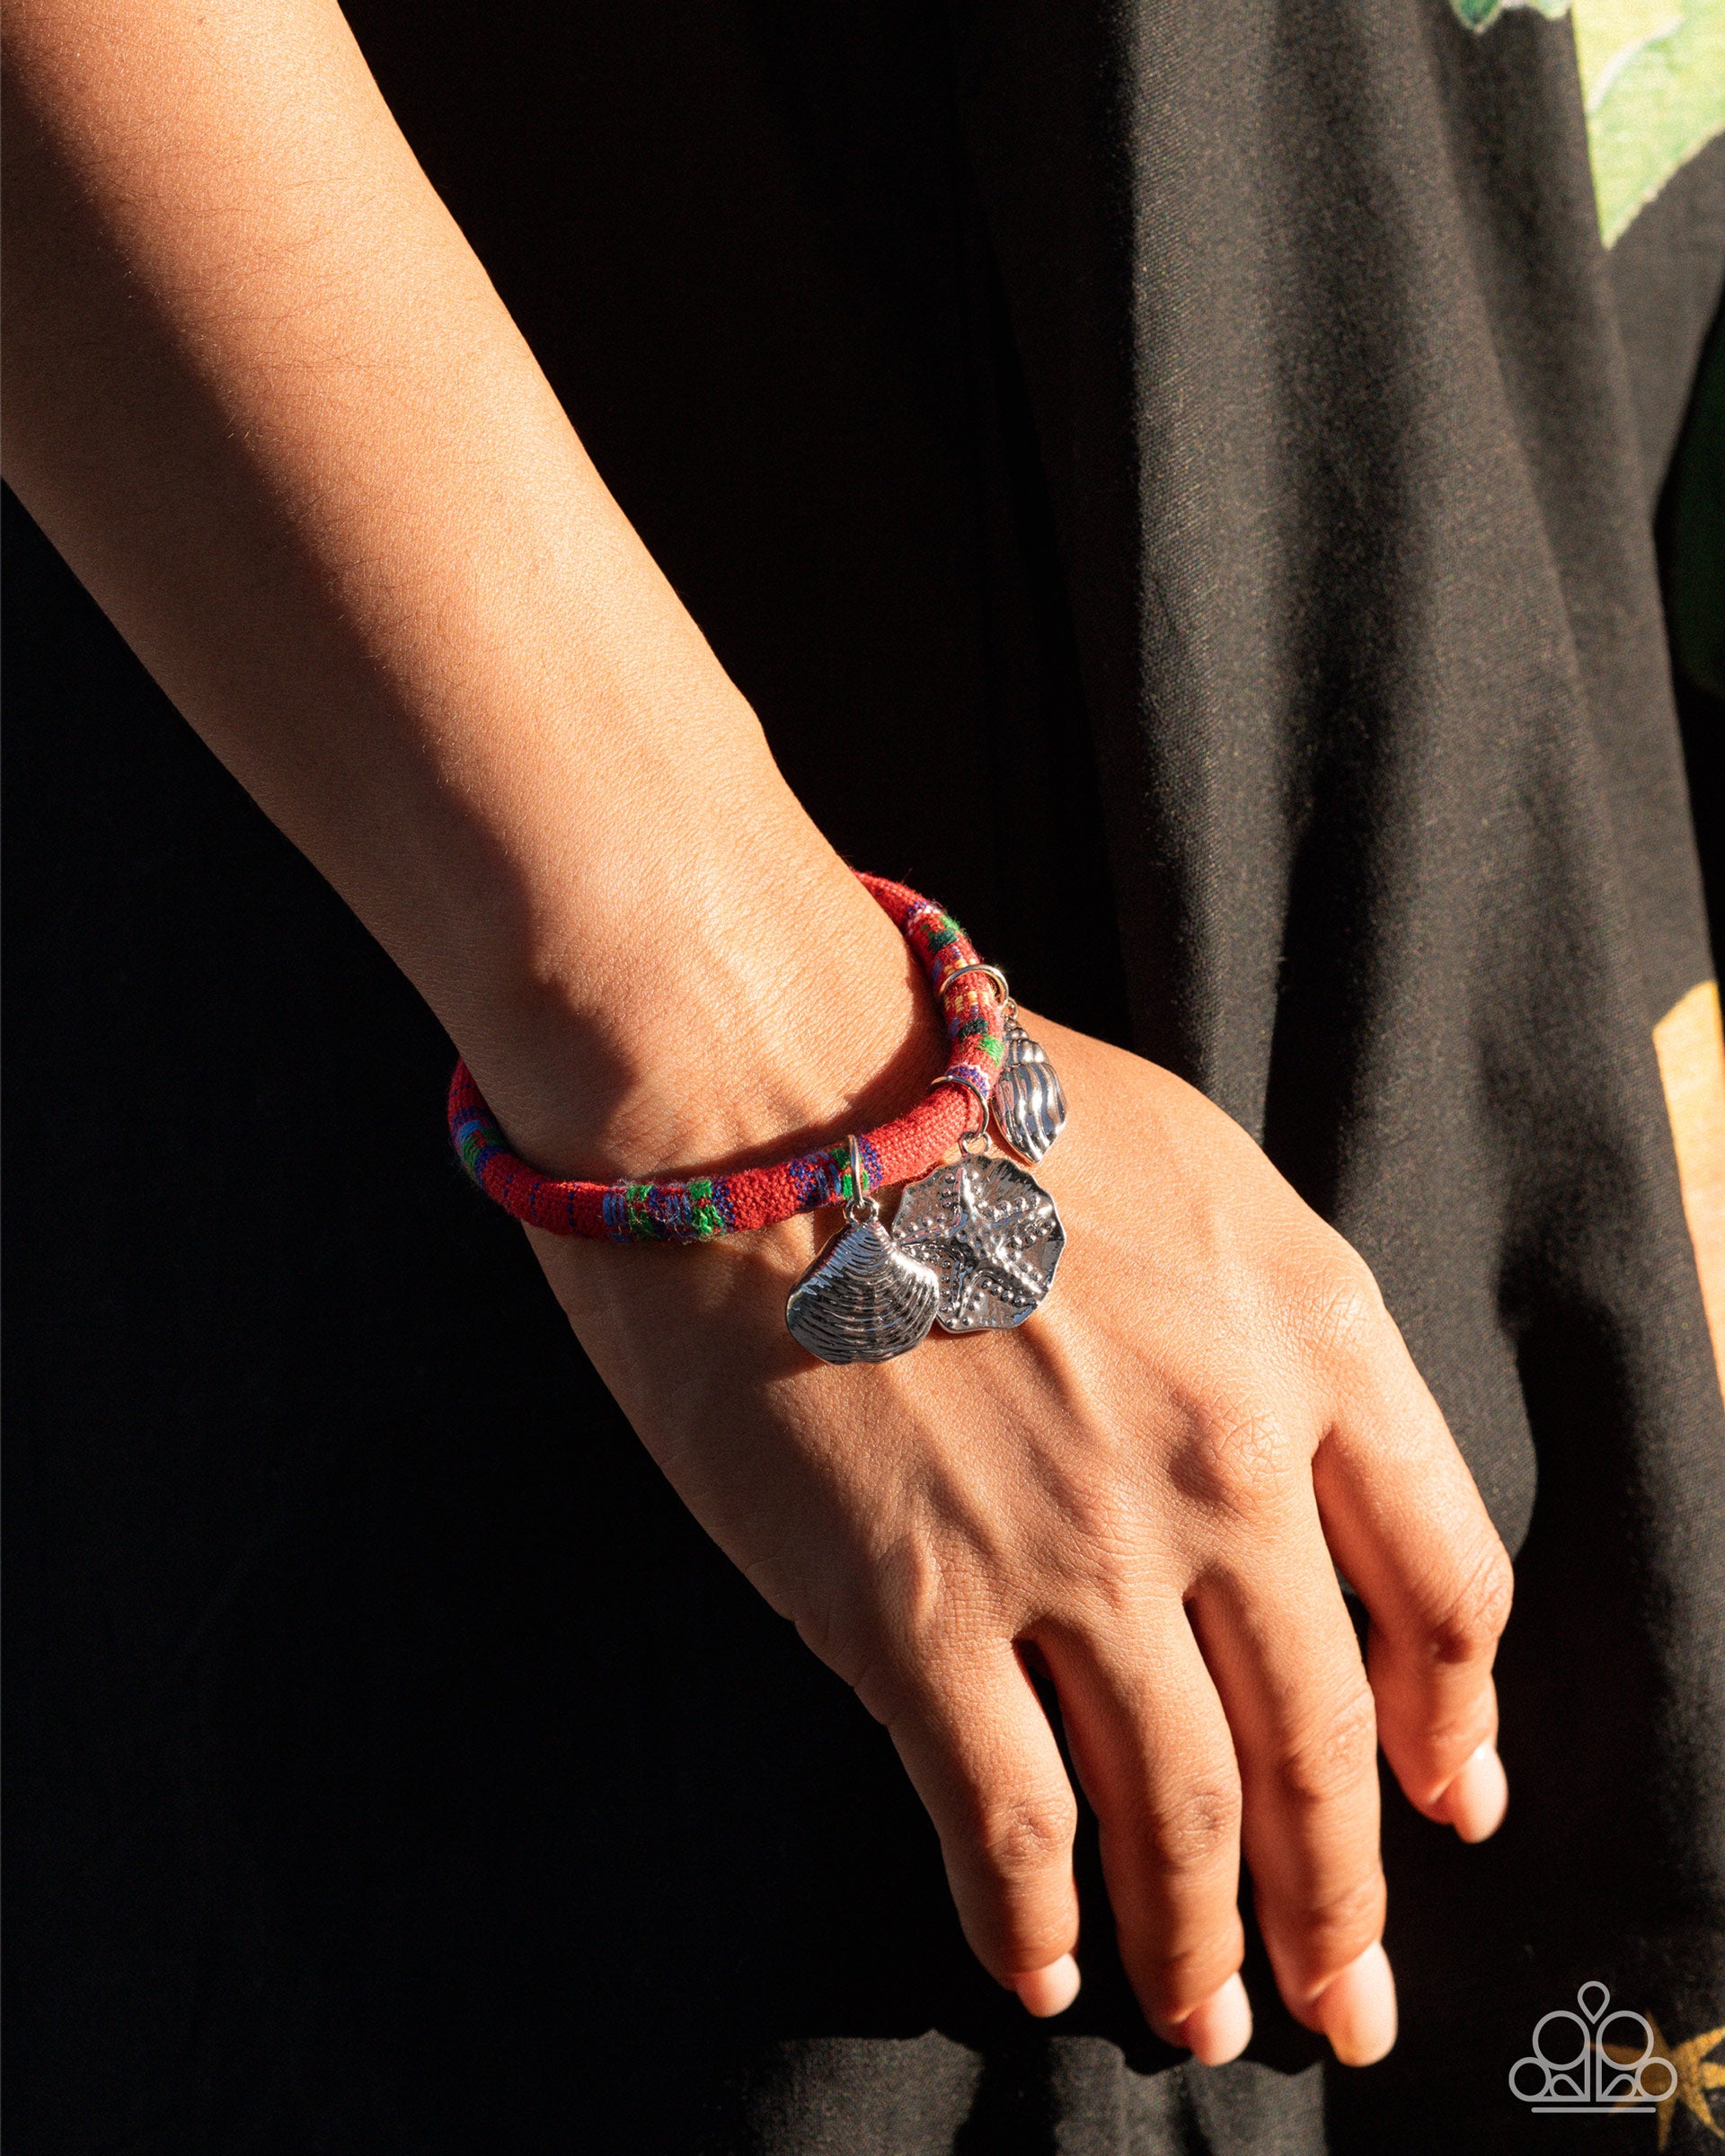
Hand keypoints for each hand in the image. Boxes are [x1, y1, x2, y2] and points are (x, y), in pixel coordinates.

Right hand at [526, 1014, 1512, 2067]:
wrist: (754, 1078)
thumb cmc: (948, 1089)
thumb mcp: (1184, 1167)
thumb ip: (1261, 1325)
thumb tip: (1271, 1476)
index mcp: (1305, 1333)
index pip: (1442, 1579)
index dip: (1449, 1716)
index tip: (1443, 1796)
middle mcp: (1221, 1461)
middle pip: (1326, 1735)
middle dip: (1346, 1895)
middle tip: (1350, 1997)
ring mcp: (1075, 1547)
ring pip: (1185, 1807)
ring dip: (1204, 1938)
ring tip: (1210, 2016)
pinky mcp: (915, 1609)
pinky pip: (1005, 1819)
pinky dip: (1028, 1918)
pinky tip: (1036, 1969)